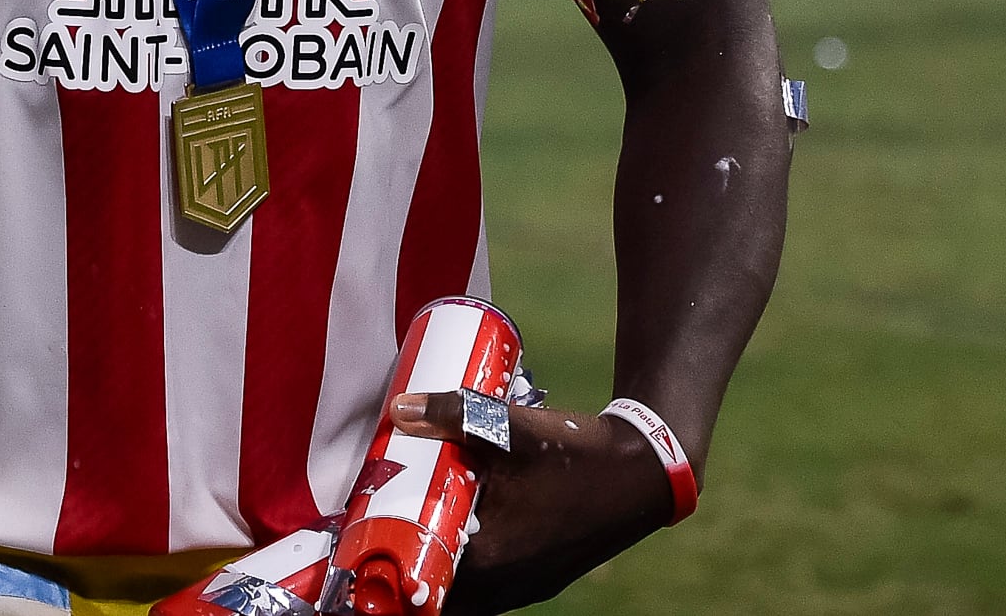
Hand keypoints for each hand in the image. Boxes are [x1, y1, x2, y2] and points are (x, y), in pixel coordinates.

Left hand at [388, 391, 675, 612]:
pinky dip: (465, 564)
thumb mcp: (510, 429)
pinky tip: (456, 527)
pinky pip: (488, 583)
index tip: (362, 549)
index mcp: (493, 563)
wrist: (644, 469)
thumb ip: (453, 414)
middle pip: (439, 596)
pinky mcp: (538, 574)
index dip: (388, 576)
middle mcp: (506, 587)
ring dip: (437, 565)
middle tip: (377, 532)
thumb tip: (399, 408)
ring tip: (409, 527)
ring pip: (465, 591)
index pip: (423, 592)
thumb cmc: (576, 455)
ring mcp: (525, 586)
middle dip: (407, 569)